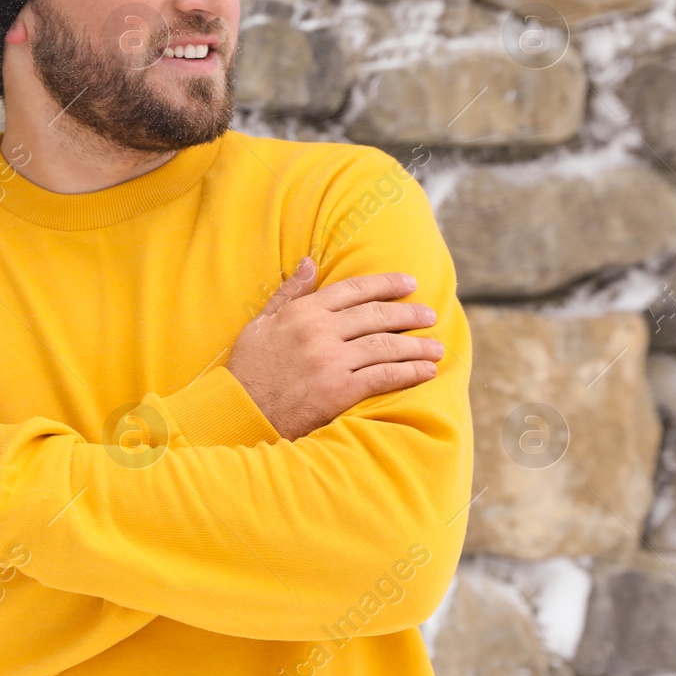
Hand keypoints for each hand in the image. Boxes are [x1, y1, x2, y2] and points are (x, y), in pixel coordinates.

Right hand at [226, 257, 443, 440]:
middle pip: (376, 315)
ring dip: (417, 345)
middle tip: (429, 315)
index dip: (386, 284)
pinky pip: (383, 376)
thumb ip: (289, 294)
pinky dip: (409, 372)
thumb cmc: (249, 369)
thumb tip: (310, 263)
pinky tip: (425, 371)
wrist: (240, 412)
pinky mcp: (339, 390)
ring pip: (386, 345)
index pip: (353, 290)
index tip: (409, 283)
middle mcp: (319, 332)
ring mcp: (330, 361)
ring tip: (435, 347)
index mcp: (302, 312)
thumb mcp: (261, 323)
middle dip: (409, 313)